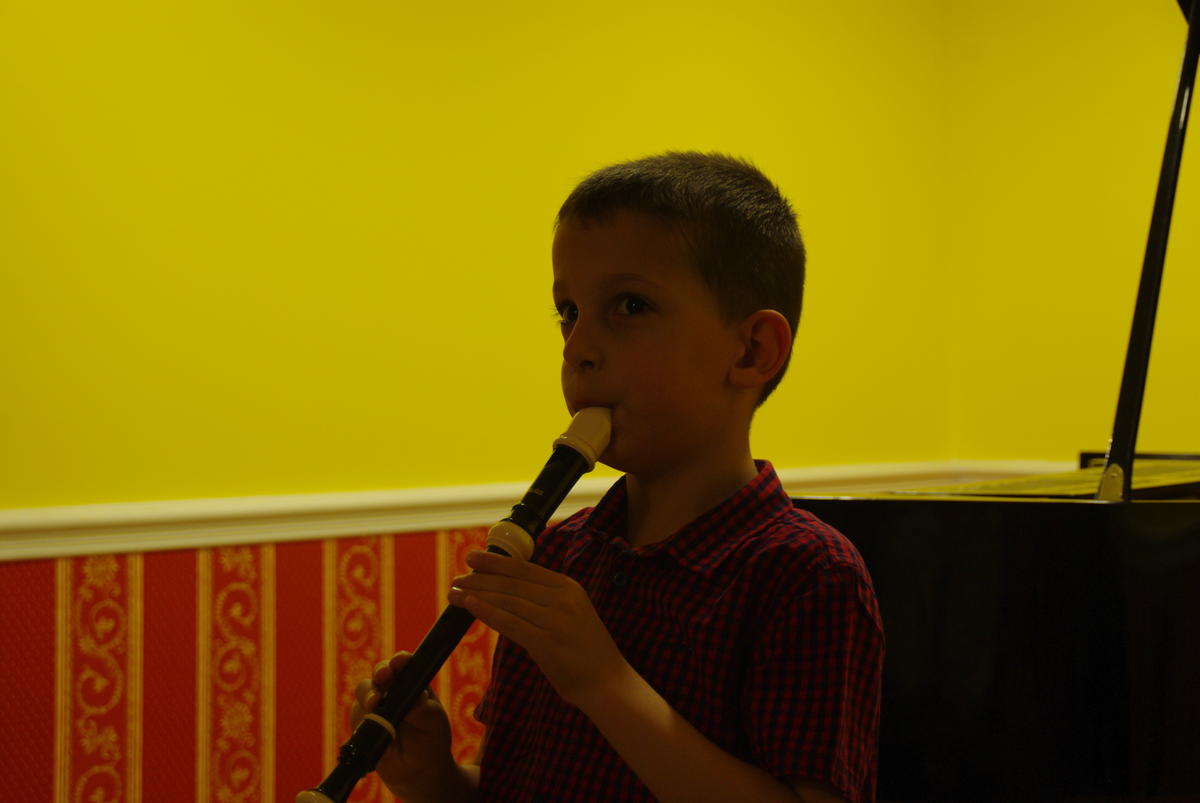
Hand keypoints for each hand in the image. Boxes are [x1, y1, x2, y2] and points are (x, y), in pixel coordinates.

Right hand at [349, 651, 454, 797]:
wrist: (416, 770)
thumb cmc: (430, 738)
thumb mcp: (433, 722)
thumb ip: (422, 709)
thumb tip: (414, 699)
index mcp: (411, 682)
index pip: (404, 665)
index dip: (400, 660)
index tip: (400, 661)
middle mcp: (391, 689)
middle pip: (380, 673)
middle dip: (381, 672)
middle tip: (384, 677)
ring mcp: (374, 704)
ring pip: (364, 691)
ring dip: (368, 694)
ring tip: (374, 703)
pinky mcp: (361, 722)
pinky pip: (356, 715)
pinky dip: (360, 717)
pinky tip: (368, 724)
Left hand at [447, 550, 627, 709]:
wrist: (608, 684)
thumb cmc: (586, 652)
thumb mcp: (571, 614)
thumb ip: (545, 600)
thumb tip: (505, 592)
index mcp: (569, 587)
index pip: (524, 569)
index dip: (495, 562)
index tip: (472, 557)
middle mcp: (562, 598)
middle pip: (512, 583)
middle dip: (480, 578)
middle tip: (457, 576)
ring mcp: (555, 620)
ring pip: (507, 600)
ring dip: (476, 594)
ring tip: (455, 592)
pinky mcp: (546, 643)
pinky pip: (509, 623)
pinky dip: (485, 612)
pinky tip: (469, 606)